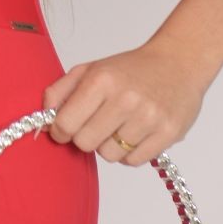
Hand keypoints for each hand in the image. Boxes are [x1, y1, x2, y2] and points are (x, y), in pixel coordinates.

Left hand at [39, 38, 209, 167]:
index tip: (64, 128)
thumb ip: (60, 91)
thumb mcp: (91, 69)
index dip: (60, 130)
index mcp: (102, 80)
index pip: (65, 124)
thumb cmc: (131, 69)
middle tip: (96, 124)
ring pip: (110, 156)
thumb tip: (43, 119)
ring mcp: (149, 117)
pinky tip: (136, 132)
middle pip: (85, 143)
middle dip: (85, 137)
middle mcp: (126, 99)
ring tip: (121, 125)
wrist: (179, 62)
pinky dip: (130, 152)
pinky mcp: (168, 133)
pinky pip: (133, 161)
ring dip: (110, 145)